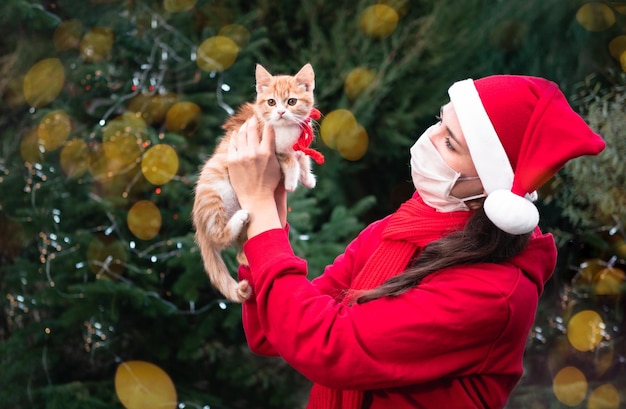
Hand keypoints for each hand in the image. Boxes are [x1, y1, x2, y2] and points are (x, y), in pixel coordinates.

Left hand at [227, 116, 282, 236]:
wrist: (255, 198)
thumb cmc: (270, 183)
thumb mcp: (279, 167)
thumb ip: (278, 153)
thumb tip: (288, 145)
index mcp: (267, 153)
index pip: (268, 130)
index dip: (268, 123)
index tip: (267, 120)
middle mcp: (254, 152)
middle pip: (252, 129)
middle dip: (253, 121)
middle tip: (253, 117)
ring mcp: (241, 156)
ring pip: (241, 134)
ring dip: (244, 127)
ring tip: (246, 124)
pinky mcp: (232, 160)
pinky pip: (233, 143)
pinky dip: (235, 137)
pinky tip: (236, 134)